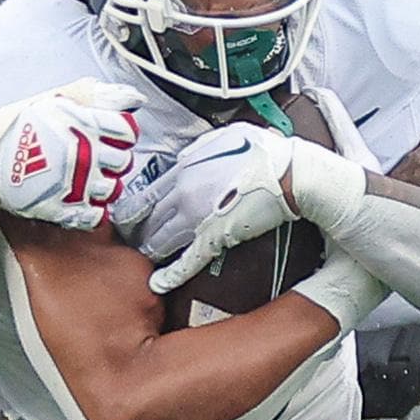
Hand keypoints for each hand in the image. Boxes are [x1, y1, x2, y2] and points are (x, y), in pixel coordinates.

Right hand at [0, 82, 140, 229]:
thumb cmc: (19, 128)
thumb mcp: (54, 100)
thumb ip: (94, 96)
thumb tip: (132, 98)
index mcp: (82, 124)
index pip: (127, 131)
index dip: (122, 133)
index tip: (111, 135)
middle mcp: (83, 154)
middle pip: (123, 161)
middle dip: (113, 159)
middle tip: (95, 157)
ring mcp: (74, 183)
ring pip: (112, 190)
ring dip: (103, 184)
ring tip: (86, 177)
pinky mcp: (64, 208)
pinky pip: (96, 215)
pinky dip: (92, 209)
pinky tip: (80, 197)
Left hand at [116, 122, 275, 261]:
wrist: (291, 174)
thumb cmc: (266, 153)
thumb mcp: (226, 136)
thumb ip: (201, 148)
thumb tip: (188, 155)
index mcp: (185, 168)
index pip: (148, 194)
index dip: (136, 209)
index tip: (128, 218)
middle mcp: (184, 193)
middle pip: (150, 218)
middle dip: (139, 231)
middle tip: (132, 240)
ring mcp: (196, 218)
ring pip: (162, 239)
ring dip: (151, 250)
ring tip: (145, 258)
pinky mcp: (214, 239)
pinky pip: (186, 260)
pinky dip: (170, 274)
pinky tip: (159, 283)